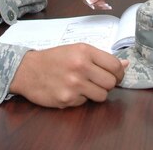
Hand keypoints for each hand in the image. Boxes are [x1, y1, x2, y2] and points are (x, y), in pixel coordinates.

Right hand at [9, 44, 127, 106]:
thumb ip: (101, 58)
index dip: (119, 73)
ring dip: (97, 93)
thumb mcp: (77, 50)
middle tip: (100, 81)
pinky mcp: (66, 99)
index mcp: (85, 51)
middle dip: (108, 84)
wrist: (27, 70)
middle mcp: (80, 67)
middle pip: (111, 82)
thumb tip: (125, 64)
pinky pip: (85, 102)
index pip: (115, 65)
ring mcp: (73, 85)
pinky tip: (71, 90)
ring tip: (86, 86)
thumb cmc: (54, 58)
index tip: (116, 75)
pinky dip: (81, 98)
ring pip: (102, 96)